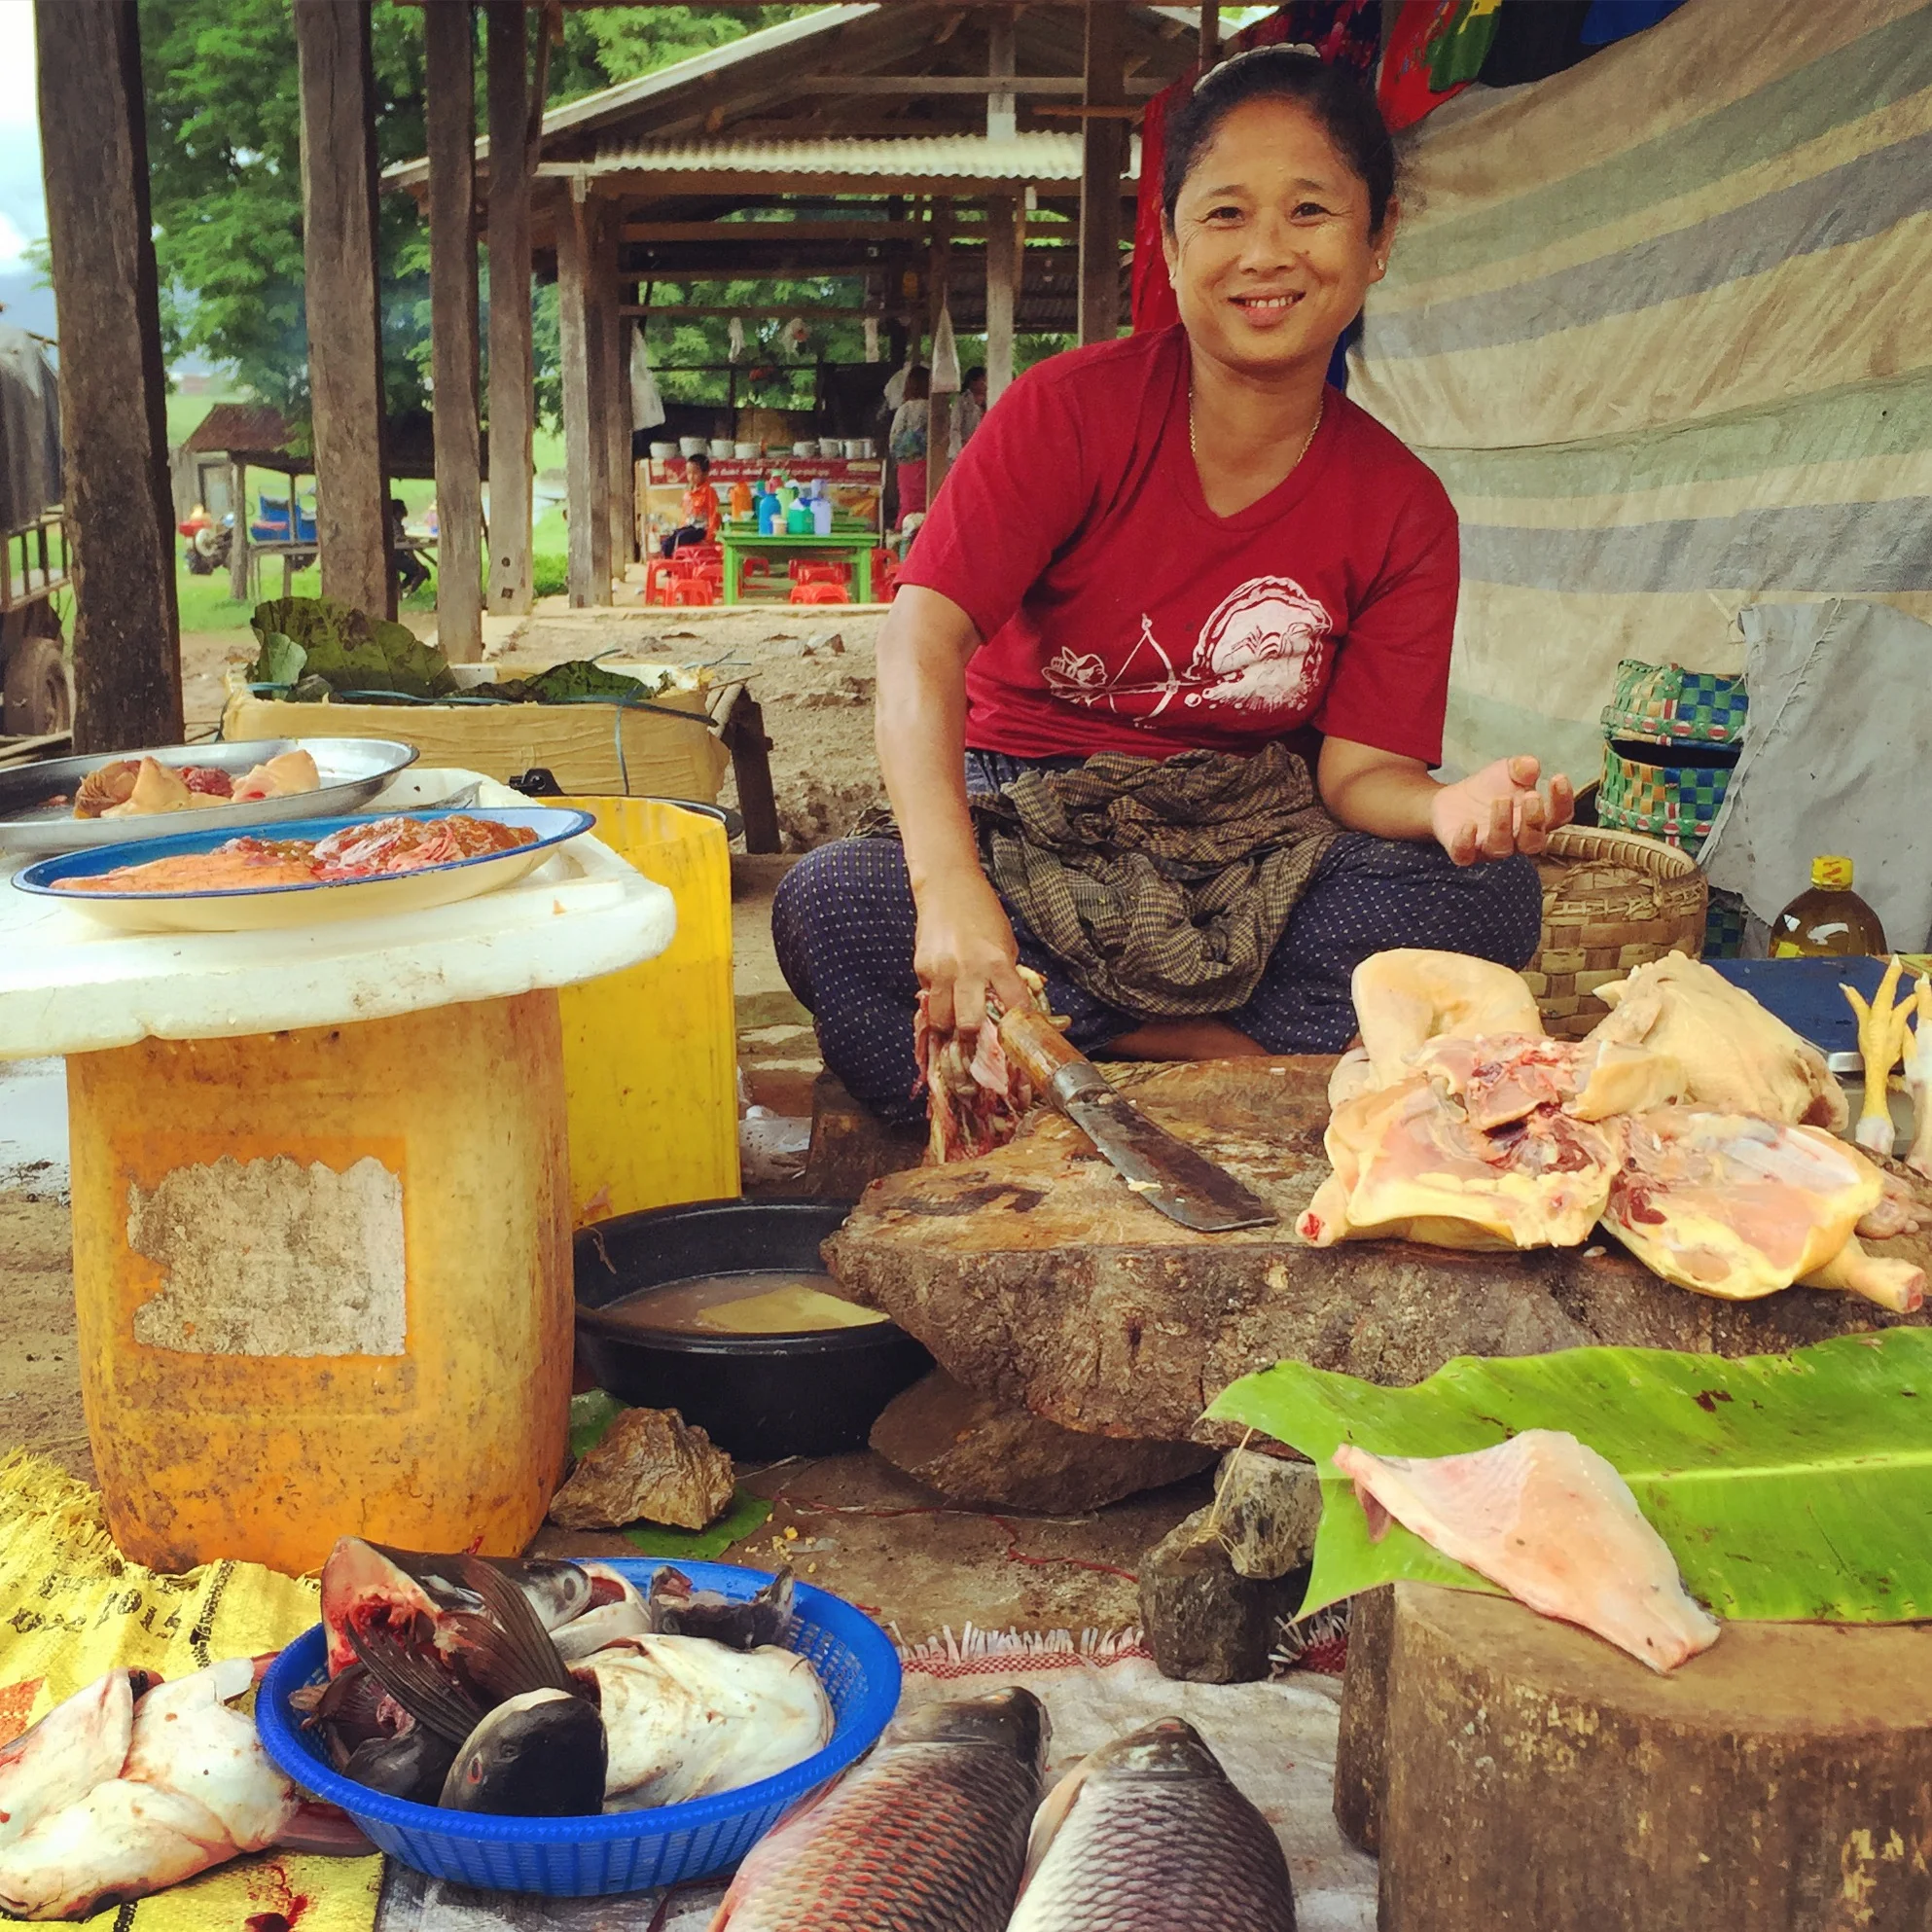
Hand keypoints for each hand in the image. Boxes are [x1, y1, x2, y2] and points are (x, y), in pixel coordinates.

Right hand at [913, 872, 1030, 1036]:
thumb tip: (1010, 1004)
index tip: (1017, 1034)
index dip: (1017, 1025)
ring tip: (957, 1022)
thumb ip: (1007, 973)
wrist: (947, 887)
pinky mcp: (921, 969)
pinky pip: (929, 999)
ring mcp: (940, 971)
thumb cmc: (982, 912)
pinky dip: (937, 1004)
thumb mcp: (1005, 941)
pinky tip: (944, 996)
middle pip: (969, 1023)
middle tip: (978, 1034)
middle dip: (974, 1034)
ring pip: (942, 1020)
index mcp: (996, 962)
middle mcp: (967, 970)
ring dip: (950, 1025)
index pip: (1013, 1005)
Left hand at [1430, 755, 1574, 866]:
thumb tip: (1531, 765)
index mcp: (1535, 820)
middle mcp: (1516, 839)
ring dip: (1503, 825)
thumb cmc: (1490, 789)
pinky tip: (1469, 824)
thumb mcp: (1508, 771)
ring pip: (1502, 847)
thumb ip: (1521, 768)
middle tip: (1530, 796)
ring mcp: (1489, 848)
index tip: (1558, 777)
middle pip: (1534, 841)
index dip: (1562, 801)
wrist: (1453, 800)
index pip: (1558, 817)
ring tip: (1500, 799)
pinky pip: (1465, 855)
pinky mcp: (1463, 851)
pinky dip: (1466, 842)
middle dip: (1534, 820)